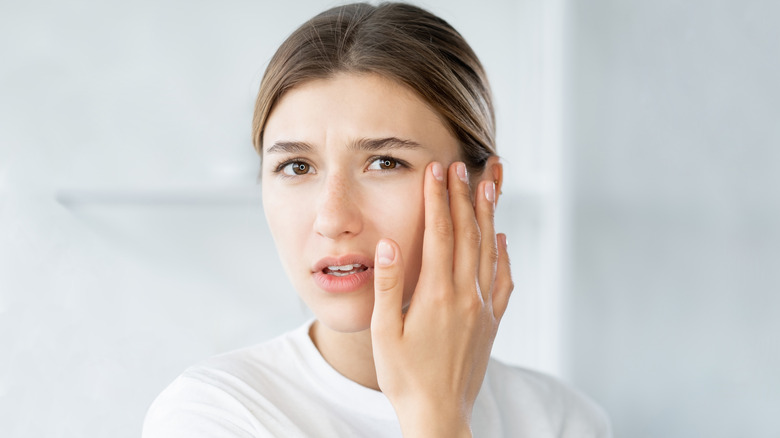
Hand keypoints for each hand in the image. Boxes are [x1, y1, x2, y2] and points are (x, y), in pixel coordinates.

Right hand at [371, 161, 513, 437]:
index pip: (439, 234)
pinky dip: (503, 255)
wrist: (439, 414)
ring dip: (488, 216)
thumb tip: (391, 243)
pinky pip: (503, 280)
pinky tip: (502, 239)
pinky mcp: (491, 322)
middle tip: (463, 165)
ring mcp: (483, 308)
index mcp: (437, 294)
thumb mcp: (386, 333)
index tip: (437, 170)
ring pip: (489, 251)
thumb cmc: (405, 376)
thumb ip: (390, 286)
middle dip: (464, 196)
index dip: (438, 199)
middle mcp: (465, 295)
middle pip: (467, 234)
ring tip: (490, 185)